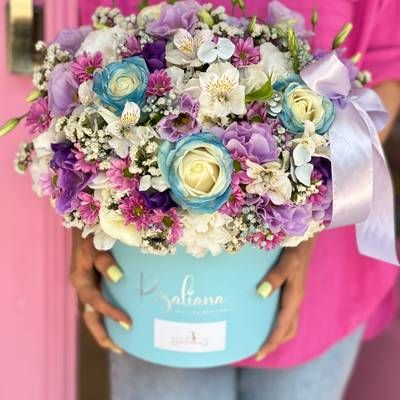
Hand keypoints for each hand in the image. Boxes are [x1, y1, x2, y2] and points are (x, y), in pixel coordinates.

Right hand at [70, 228, 131, 353]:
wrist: (86, 227)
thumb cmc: (92, 235)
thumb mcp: (96, 246)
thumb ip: (105, 261)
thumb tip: (118, 277)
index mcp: (80, 280)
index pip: (95, 302)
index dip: (111, 313)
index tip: (128, 323)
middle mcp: (81, 287)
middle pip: (89, 317)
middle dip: (102, 334)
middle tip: (120, 348)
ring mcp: (86, 287)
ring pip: (92, 314)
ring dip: (103, 328)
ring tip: (121, 343)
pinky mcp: (93, 284)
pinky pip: (98, 305)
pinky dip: (106, 315)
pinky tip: (119, 319)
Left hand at [255, 238, 315, 360]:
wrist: (307, 239)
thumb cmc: (295, 250)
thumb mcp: (286, 262)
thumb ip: (275, 277)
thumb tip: (261, 294)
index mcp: (294, 298)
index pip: (282, 328)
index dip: (271, 343)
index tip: (258, 354)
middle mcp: (296, 300)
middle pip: (288, 330)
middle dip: (275, 343)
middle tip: (258, 351)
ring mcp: (296, 296)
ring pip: (289, 323)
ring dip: (278, 334)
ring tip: (262, 339)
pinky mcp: (294, 290)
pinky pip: (287, 313)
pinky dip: (279, 322)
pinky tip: (267, 316)